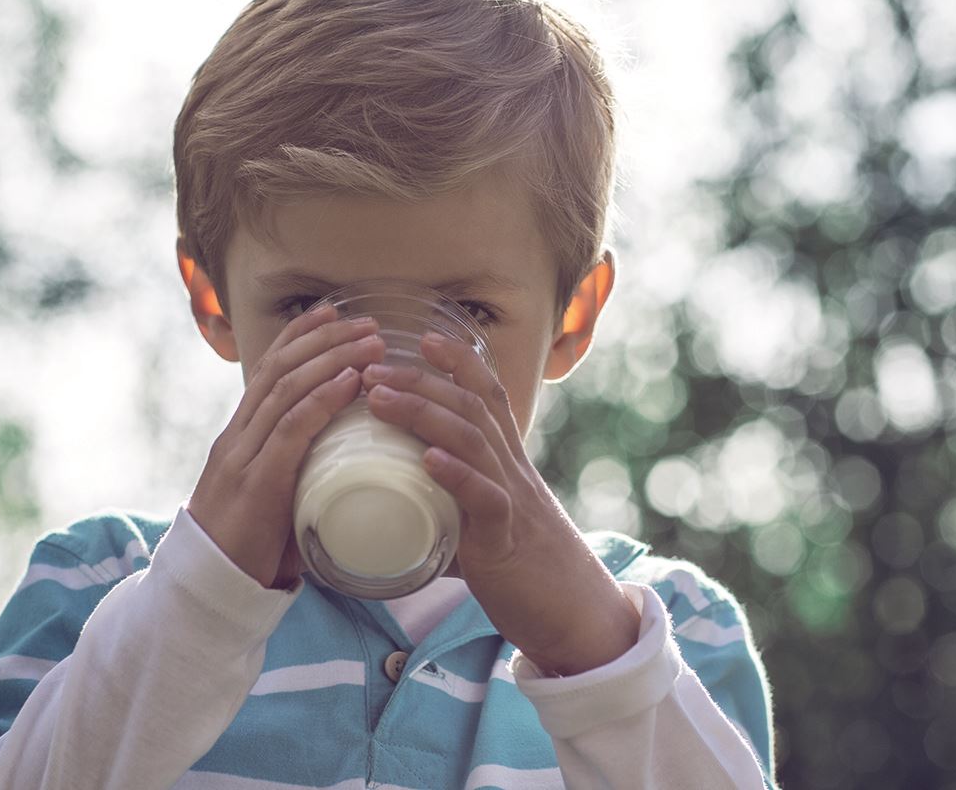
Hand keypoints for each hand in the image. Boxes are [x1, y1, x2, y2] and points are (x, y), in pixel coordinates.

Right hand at [187, 305, 386, 588]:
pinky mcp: (256, 483)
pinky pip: (291, 429)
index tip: (333, 313)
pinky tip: (349, 381)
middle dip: (324, 338)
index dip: (300, 336)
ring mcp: (243, 457)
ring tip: (371, 343)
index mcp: (240, 437)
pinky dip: (322, 399)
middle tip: (366, 321)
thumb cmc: (251, 551)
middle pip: (279, 368)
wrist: (208, 592)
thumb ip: (299, 473)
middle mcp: (237, 437)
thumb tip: (349, 462)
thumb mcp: (275, 498)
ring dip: (333, 359)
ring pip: (286, 389)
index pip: (269, 370)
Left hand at [361, 334, 639, 674]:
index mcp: (510, 466)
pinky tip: (427, 460)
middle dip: (422, 379)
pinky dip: (456, 474)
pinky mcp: (509, 540)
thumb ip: (456, 514)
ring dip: (423, 413)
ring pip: (473, 439)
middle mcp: (514, 472)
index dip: (459, 362)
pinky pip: (486, 498)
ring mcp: (514, 501)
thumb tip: (405, 519)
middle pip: (472, 405)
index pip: (488, 396)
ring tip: (381, 398)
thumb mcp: (493, 528)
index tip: (423, 336)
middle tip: (374, 367)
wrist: (582, 619)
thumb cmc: (532, 576)